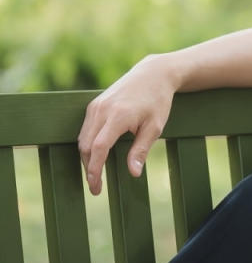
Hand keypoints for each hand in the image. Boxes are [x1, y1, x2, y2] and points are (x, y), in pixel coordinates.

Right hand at [78, 56, 176, 194]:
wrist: (153, 74)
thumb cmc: (158, 101)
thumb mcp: (155, 127)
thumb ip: (141, 149)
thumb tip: (133, 173)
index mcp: (118, 116)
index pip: (99, 148)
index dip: (94, 170)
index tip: (96, 187)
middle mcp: (102, 110)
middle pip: (86, 146)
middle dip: (88, 169)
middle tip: (96, 188)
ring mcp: (95, 106)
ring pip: (82, 139)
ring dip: (86, 158)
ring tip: (96, 175)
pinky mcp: (94, 105)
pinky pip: (85, 130)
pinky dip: (87, 145)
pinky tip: (96, 156)